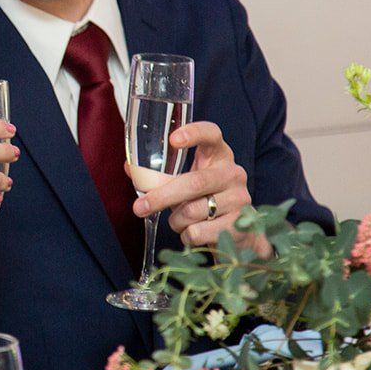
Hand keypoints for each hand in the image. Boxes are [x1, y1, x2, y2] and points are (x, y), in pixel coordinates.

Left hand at [131, 121, 270, 256]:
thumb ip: (160, 175)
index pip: (212, 135)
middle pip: (194, 182)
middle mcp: (233, 173)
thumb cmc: (206, 199)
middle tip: (139, 207)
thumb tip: (130, 168)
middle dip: (162, 196)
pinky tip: (192, 232)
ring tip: (178, 221)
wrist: (239, 231)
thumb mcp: (187, 181)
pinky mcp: (239, 225)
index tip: (173, 140)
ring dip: (175, 220)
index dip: (194, 133)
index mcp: (219, 155)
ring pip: (192, 211)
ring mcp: (240, 198)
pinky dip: (186, 236)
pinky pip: (199, 232)